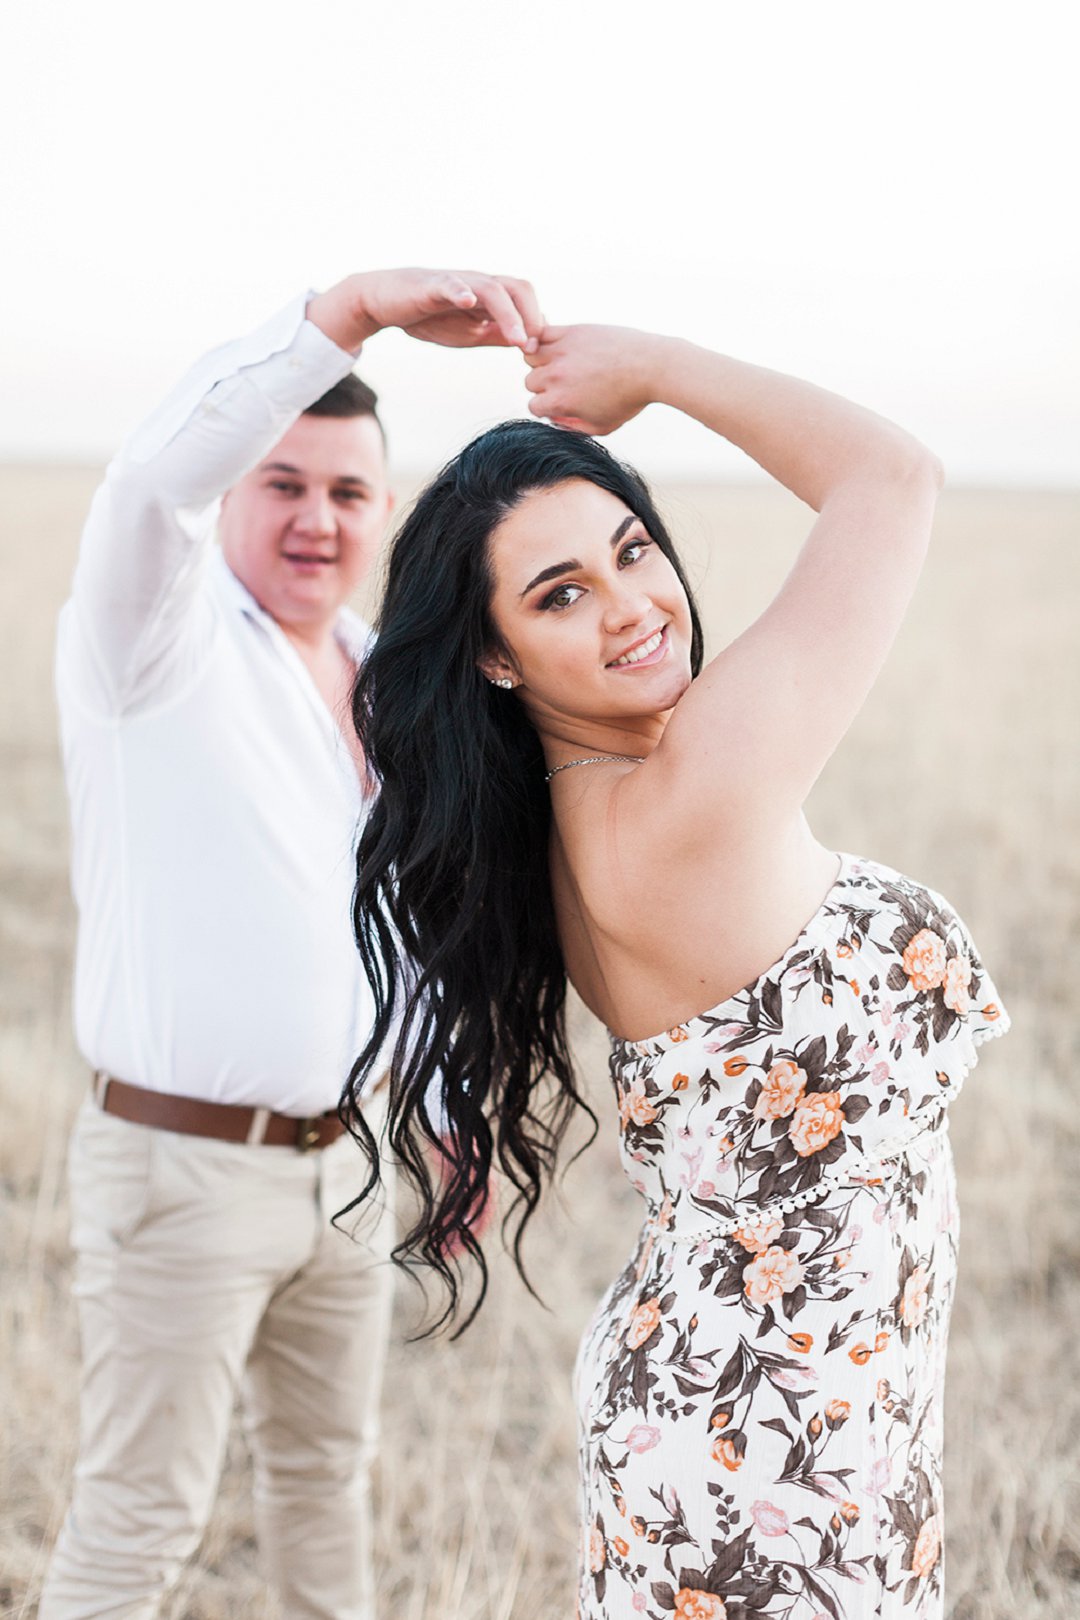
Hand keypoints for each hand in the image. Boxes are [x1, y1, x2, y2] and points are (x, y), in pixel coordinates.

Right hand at [307, 268, 542, 354]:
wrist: (386, 302)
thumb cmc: (430, 316)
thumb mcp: (471, 333)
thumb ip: (497, 334)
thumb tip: (528, 343)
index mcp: (492, 297)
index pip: (526, 302)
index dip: (536, 324)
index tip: (539, 352)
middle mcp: (480, 284)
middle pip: (518, 288)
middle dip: (531, 316)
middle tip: (532, 346)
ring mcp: (458, 282)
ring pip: (492, 289)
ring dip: (509, 313)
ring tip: (517, 339)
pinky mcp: (432, 284)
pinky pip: (450, 284)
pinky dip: (461, 292)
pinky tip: (469, 302)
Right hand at [524, 324, 660, 434]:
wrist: (651, 367)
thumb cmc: (629, 399)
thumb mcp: (602, 426)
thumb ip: (574, 428)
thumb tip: (555, 420)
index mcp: (560, 401)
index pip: (533, 406)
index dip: (548, 407)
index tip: (563, 403)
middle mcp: (556, 375)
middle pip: (530, 381)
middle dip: (544, 385)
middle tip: (566, 383)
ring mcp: (562, 351)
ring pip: (531, 356)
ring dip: (542, 362)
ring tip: (561, 364)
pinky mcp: (571, 331)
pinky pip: (542, 333)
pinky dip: (543, 339)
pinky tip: (558, 347)